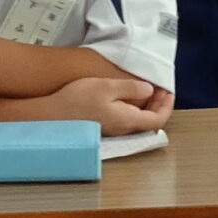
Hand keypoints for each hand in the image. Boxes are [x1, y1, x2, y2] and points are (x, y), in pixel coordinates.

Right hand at [44, 72, 174, 135]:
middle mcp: (122, 130)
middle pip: (150, 122)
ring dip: (146, 106)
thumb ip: (131, 89)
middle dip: (159, 105)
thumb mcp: (107, 87)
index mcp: (127, 120)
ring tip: (145, 90)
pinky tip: (126, 97)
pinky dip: (133, 108)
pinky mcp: (102, 128)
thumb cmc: (76, 100)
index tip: (168, 91)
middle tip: (159, 88)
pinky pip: (126, 120)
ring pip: (138, 121)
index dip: (167, 106)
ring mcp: (112, 131)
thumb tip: (150, 91)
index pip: (158, 120)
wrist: (49, 116)